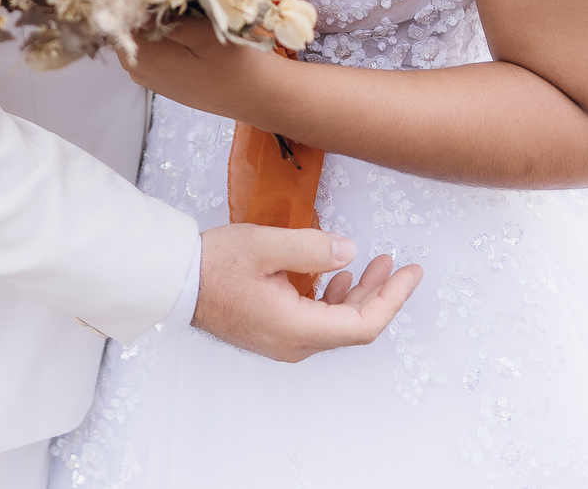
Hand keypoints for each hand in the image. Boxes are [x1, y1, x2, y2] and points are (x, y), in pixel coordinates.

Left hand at [121, 14, 284, 124]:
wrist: (260, 97)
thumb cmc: (236, 64)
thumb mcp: (204, 35)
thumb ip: (165, 21)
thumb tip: (134, 3)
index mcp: (141, 57)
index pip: (118, 15)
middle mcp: (136, 69)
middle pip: (126, 24)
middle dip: (142, 1)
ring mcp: (148, 76)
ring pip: (140, 33)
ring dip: (154, 15)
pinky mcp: (163, 77)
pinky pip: (152, 46)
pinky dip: (162, 30)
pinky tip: (185, 20)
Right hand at [195, 224, 420, 362]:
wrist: (177, 281)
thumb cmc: (214, 264)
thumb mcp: (265, 245)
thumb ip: (310, 248)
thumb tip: (349, 252)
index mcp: (296, 328)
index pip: (362, 324)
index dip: (392, 299)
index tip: (410, 273)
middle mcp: (295, 342)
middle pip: (353, 325)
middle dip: (381, 293)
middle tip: (400, 264)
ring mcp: (284, 339)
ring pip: (336, 322)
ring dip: (360, 294)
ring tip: (376, 263)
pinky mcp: (275, 329)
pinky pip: (318, 320)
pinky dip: (336, 298)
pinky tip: (340, 277)